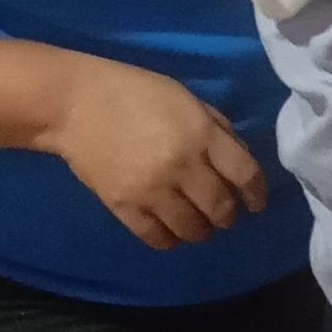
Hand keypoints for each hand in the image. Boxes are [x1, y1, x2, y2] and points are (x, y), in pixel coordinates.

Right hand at [40, 58, 268, 249]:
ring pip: (192, 229)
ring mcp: (151, 190)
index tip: (256, 202)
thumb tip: (239, 161)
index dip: (257, 194)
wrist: (74, 104)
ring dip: (201, 229)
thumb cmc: (134, 93)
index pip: (245, 175)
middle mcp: (181, 166)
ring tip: (196, 221)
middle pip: (220, 208)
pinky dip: (170, 238)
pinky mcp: (123, 206)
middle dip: (228, 215)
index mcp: (200, 134)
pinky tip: (170, 229)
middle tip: (222, 212)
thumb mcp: (186, 99)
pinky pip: (157, 238)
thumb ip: (216, 129)